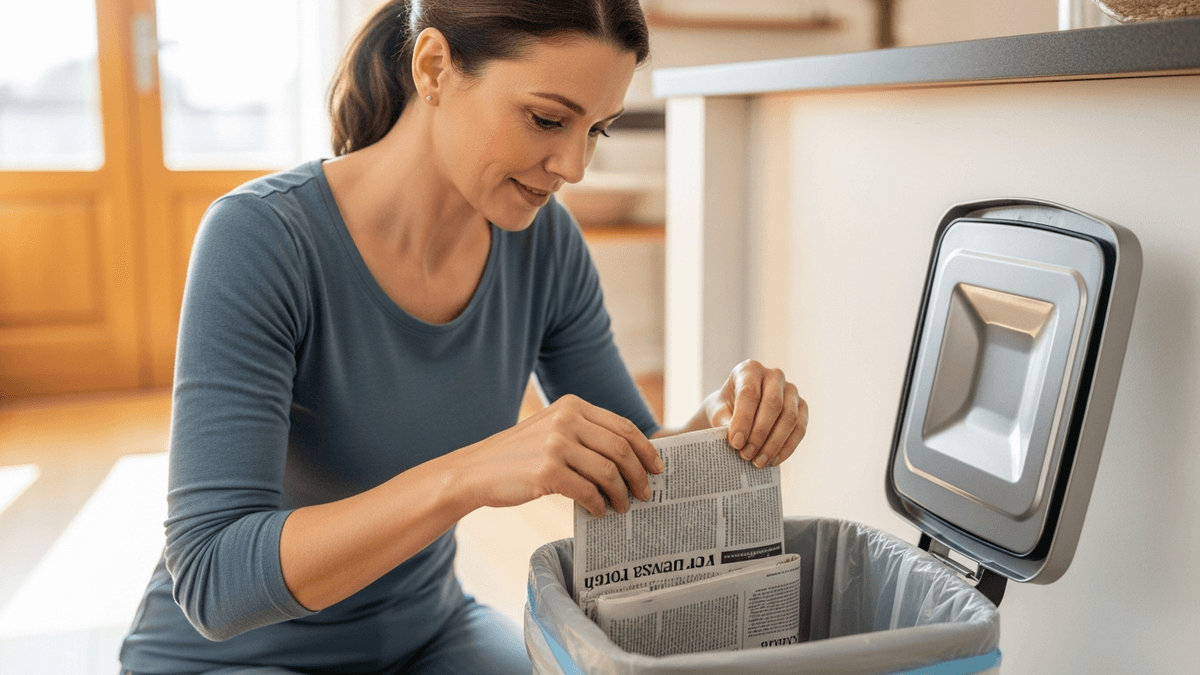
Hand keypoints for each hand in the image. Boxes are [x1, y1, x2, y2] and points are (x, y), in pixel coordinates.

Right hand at [453, 395, 662, 516]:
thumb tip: (631, 459)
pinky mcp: (547, 471)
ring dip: (621, 494)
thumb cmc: (520, 456)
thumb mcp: (552, 430)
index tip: (658, 468)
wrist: (477, 470)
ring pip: (609, 472)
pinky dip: (598, 505)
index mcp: (572, 406)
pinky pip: (588, 491)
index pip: (623, 426)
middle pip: (621, 449)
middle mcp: (566, 420)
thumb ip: (586, 435)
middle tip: (645, 494)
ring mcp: (556, 444)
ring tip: (622, 507)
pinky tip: (598, 512)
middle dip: (639, 475)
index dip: (646, 449)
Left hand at [704, 360, 807, 467]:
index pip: (749, 393)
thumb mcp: (718, 411)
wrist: (737, 409)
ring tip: (758, 462)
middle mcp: (774, 375)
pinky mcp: (802, 407)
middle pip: (773, 404)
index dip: (743, 420)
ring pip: (790, 418)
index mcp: (750, 369)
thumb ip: (724, 421)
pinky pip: (800, 429)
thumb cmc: (726, 408)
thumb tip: (736, 440)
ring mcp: (791, 390)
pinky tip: (772, 460)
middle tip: (746, 455)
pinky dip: (786, 448)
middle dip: (759, 434)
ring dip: (774, 444)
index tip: (735, 443)